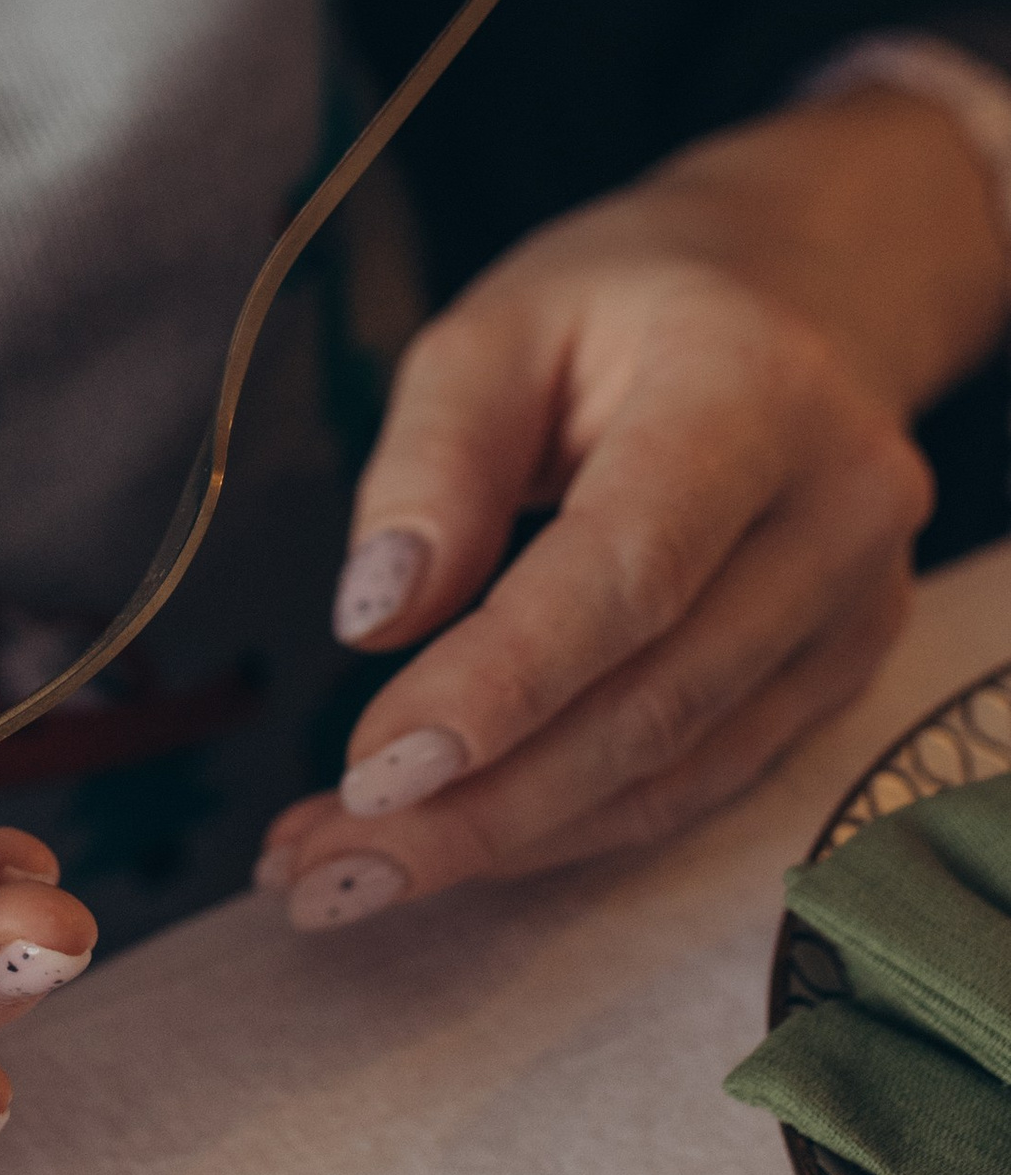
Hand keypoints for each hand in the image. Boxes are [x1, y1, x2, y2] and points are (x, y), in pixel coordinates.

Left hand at [255, 83, 1004, 925]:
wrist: (797, 298)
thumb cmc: (619, 305)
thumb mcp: (495, 327)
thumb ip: (431, 463)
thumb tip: (375, 620)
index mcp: (752, 390)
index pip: (629, 568)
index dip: (501, 686)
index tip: (370, 772)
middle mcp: (837, 508)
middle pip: (654, 699)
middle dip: (478, 807)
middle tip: (318, 870)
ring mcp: (856, 603)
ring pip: (677, 768)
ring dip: (504, 843)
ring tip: (340, 876)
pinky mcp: (841, 669)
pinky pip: (699, 783)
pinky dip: (565, 830)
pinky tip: (447, 847)